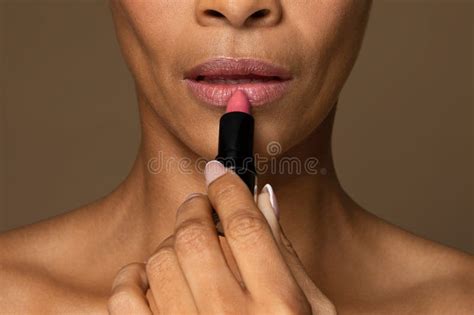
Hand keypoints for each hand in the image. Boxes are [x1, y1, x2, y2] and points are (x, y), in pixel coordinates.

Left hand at [108, 160, 335, 313]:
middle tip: (202, 206)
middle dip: (196, 208)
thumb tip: (263, 198)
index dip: (229, 188)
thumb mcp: (311, 310)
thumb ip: (285, 253)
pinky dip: (133, 276)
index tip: (220, 172)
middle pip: (196, 234)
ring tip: (189, 250)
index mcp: (279, 310)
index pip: (245, 225)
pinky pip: (125, 296)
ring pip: (160, 258)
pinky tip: (153, 276)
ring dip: (172, 243)